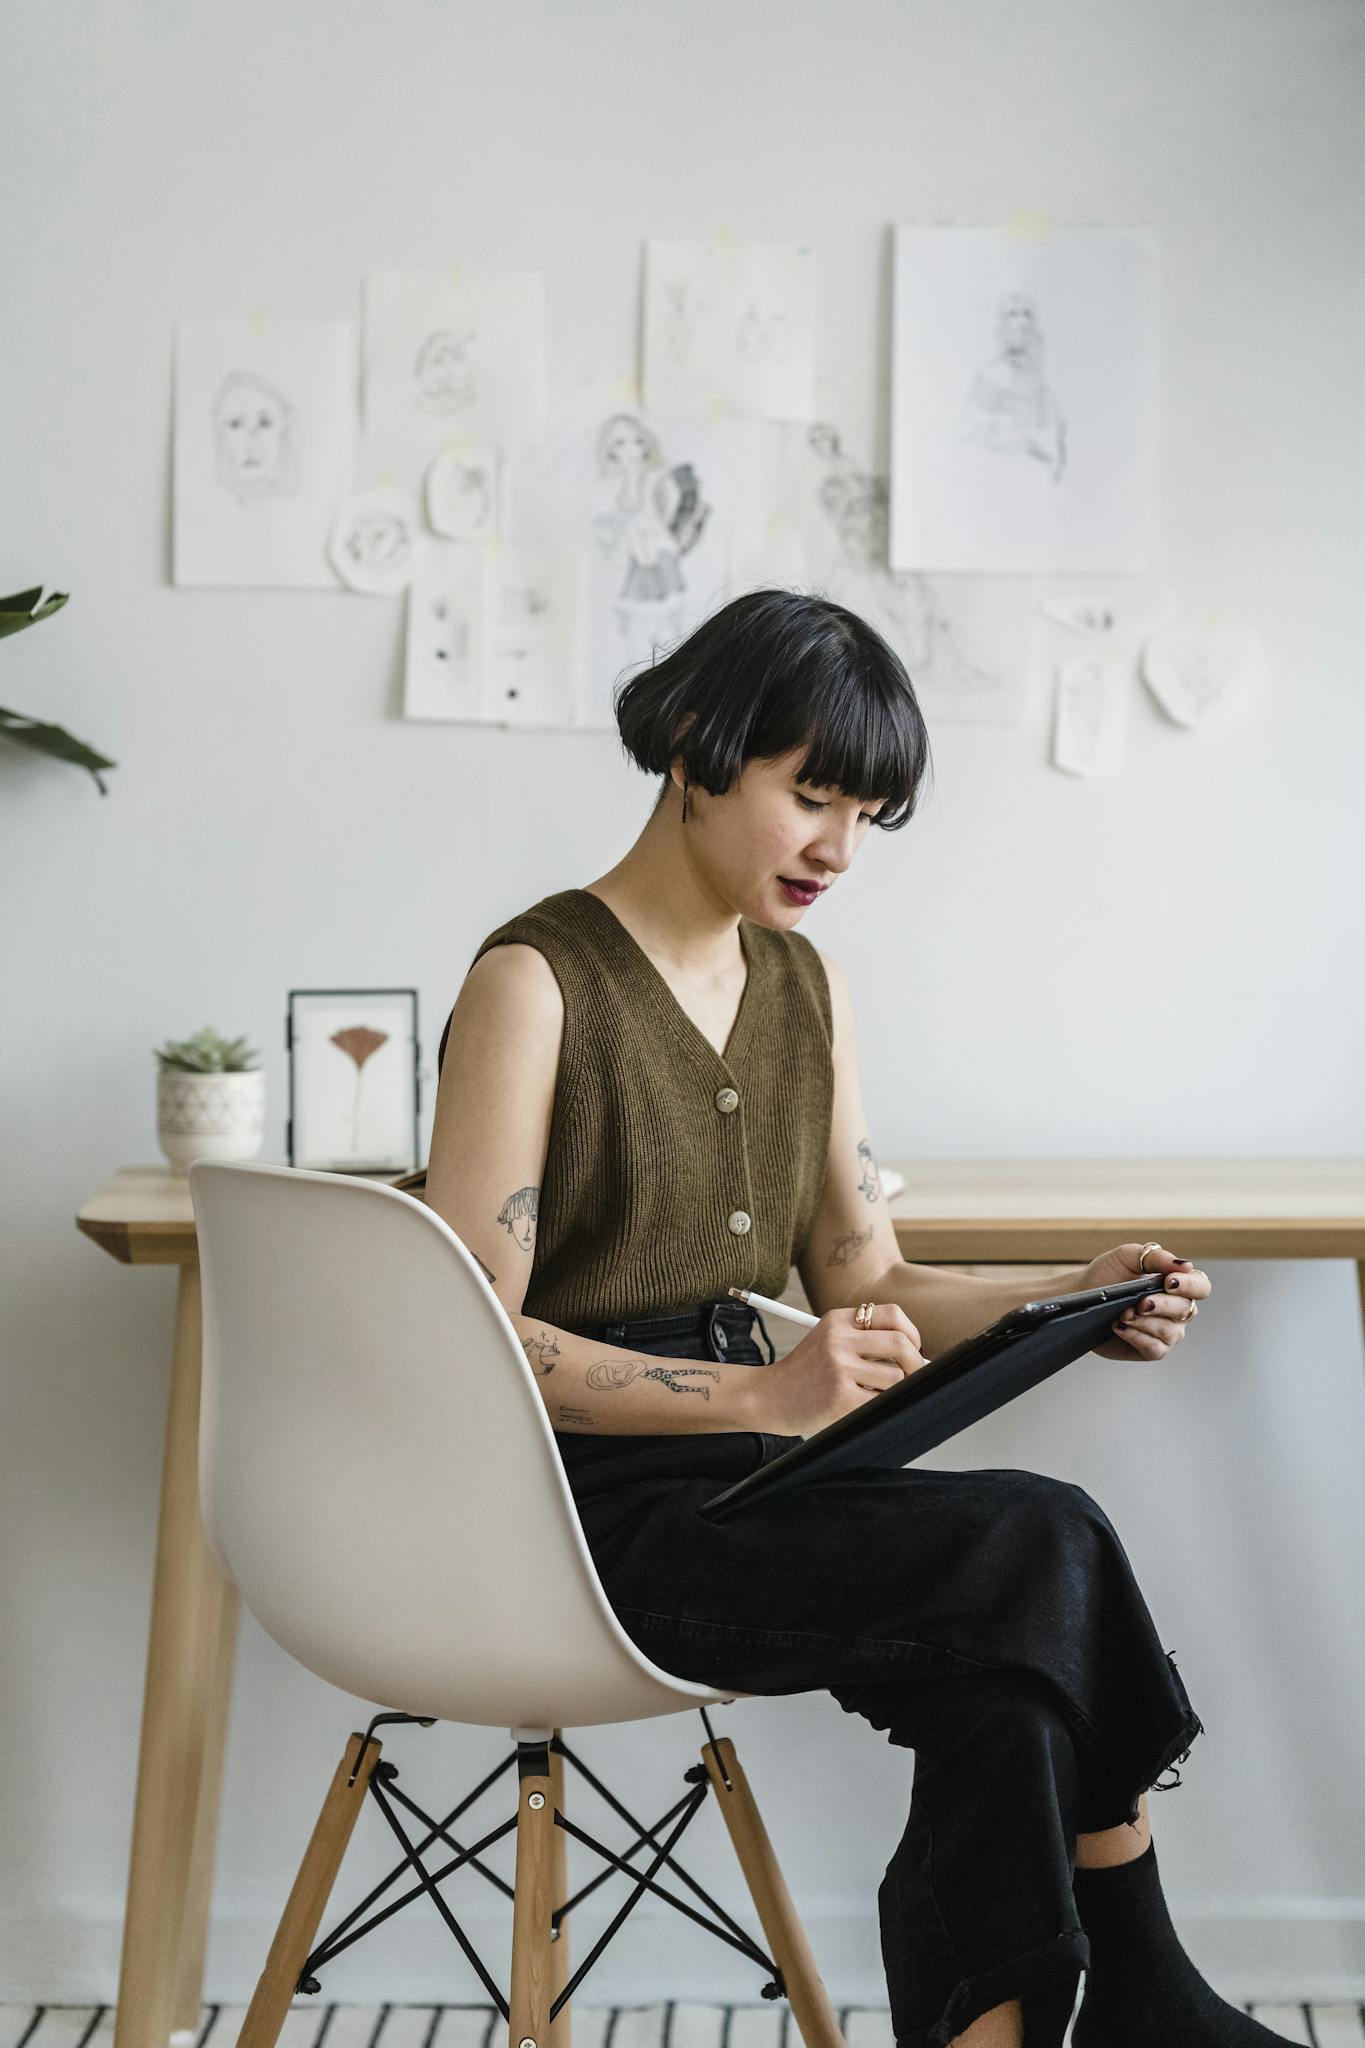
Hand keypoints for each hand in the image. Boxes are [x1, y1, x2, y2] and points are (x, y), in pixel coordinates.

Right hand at [756, 1304, 928, 1436]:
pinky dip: (880, 1405)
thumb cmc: (803, 1373)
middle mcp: (838, 1339)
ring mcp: (839, 1367)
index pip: (892, 1314)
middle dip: (915, 1362)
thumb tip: (914, 1353)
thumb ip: (863, 1339)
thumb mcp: (827, 1339)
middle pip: (901, 1343)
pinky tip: (862, 1405)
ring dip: (894, 1389)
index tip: (912, 1349)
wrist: (767, 1396)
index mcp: (837, 1320)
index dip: (911, 1333)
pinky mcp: (841, 1396)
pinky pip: (881, 1401)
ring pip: (896, 1376)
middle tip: (911, 1375)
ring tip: (876, 1393)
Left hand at [1079, 1242, 1211, 1361]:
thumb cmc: (1107, 1275)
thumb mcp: (1126, 1257)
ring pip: (1170, 1331)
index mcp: (1177, 1285)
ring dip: (1145, 1322)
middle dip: (1162, 1305)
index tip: (1168, 1282)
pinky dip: (1136, 1337)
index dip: (1190, 1286)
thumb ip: (1155, 1257)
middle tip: (1140, 1302)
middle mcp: (1177, 1310)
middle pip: (1186, 1310)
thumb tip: (1186, 1265)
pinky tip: (1119, 1327)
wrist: (1081, 1297)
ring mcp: (1166, 1332)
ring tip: (1123, 1314)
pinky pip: (1155, 1348)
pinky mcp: (1151, 1350)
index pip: (1201, 1287)